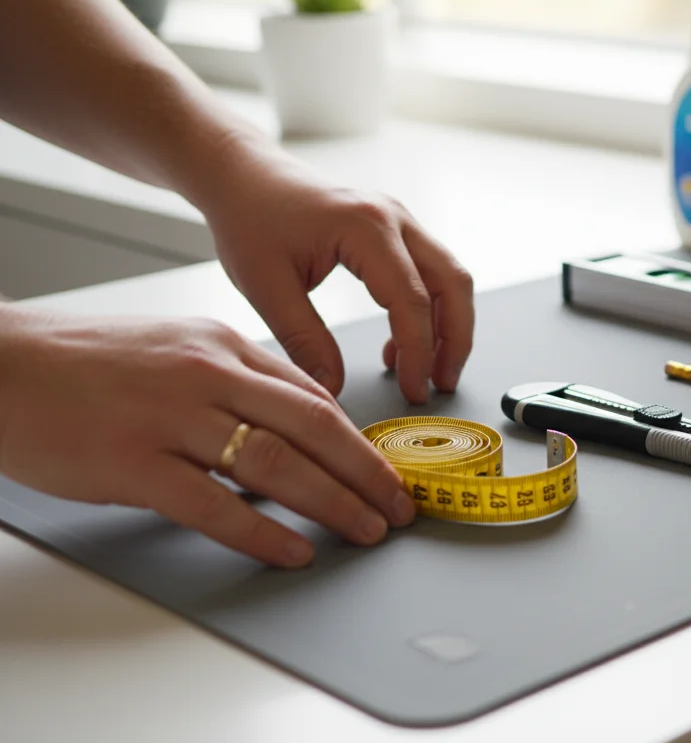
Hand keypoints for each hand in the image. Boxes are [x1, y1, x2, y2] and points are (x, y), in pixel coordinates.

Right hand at [0, 308, 417, 567]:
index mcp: (222, 345)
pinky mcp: (134, 462)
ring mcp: (171, 418)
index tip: (387, 468)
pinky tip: (295, 551)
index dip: (359, 438)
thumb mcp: (174, 349)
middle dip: (367, 472)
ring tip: (367, 530)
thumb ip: (234, 379)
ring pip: (277, 464)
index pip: (313, 395)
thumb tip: (294, 421)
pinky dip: (263, 533)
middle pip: (314, 427)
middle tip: (400, 506)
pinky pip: (215, 505)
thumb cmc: (85, 363)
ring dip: (334, 503)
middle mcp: (207, 374)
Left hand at [199, 136, 473, 404]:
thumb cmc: (249, 217)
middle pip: (452, 283)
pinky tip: (398, 345)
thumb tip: (332, 387)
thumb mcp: (265, 287)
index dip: (418, 352)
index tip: (412, 390)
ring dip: (448, 326)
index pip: (411, 299)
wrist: (243, 175)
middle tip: (441, 384)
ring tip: (431, 371)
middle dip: (454, 340)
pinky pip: (429, 272)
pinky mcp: (394, 228)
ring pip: (449, 277)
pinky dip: (427, 310)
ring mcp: (399, 219)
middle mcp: (394, 218)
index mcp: (365, 227)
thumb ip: (303, 340)